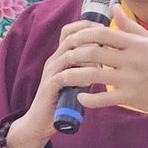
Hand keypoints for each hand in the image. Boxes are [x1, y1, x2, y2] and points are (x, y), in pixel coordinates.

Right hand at [3, 18, 111, 147]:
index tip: (105, 27)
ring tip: (103, 59)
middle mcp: (54, 61)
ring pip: (68, 55)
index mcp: (60, 56)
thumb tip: (106, 61)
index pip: (69, 32)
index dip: (86, 26)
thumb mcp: (76, 80)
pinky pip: (63, 77)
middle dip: (90, 36)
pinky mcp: (49, 88)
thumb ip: (87, 69)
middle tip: (108, 39)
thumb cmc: (62, 101)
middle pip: (70, 39)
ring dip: (87, 55)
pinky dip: (78, 76)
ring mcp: (50, 73)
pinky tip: (91, 79)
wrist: (39, 122)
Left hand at [4, 7, 147, 147]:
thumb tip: (114, 8)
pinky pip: (104, 98)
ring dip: (74, 76)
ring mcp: (131, 79)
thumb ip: (130, 26)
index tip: (72, 38)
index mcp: (136, 43)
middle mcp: (132, 59)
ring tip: (63, 77)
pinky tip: (80, 98)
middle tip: (63, 57)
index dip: (83, 34)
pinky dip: (89, 99)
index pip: (103, 33)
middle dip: (74, 54)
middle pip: (93, 52)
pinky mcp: (131, 97)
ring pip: (94, 75)